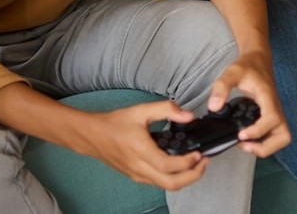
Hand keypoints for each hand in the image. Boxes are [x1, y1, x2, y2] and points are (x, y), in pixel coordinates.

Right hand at [69, 101, 210, 190]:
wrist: (92, 136)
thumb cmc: (114, 123)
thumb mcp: (141, 110)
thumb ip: (166, 110)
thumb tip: (188, 116)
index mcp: (141, 151)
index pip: (169, 166)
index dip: (188, 162)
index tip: (199, 153)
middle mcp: (139, 168)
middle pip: (172, 184)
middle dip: (193, 176)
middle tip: (204, 162)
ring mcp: (137, 175)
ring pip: (166, 186)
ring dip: (185, 178)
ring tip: (195, 163)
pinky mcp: (136, 177)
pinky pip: (158, 183)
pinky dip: (173, 177)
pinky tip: (179, 164)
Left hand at [206, 50, 291, 157]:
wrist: (258, 60)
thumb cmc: (247, 66)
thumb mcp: (232, 72)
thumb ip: (221, 87)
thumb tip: (213, 107)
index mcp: (268, 97)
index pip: (272, 119)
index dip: (258, 131)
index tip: (241, 134)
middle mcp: (276, 108)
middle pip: (284, 136)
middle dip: (266, 147)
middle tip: (245, 144)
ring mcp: (276, 114)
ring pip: (282, 139)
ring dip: (266, 147)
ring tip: (247, 145)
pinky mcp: (272, 117)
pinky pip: (274, 136)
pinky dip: (264, 143)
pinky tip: (248, 139)